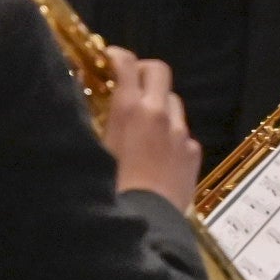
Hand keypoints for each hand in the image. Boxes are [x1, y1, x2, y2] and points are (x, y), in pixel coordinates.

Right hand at [101, 47, 198, 213]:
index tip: (107, 60)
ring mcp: (181, 133)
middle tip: (130, 83)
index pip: (126, 63)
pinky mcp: (193, 153)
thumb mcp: (93, 151)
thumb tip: (85, 101)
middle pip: (159, 70)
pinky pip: (183, 134)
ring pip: (173, 102)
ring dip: (159, 105)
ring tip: (144, 126)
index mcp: (130, 109)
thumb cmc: (109, 190)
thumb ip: (92, 121)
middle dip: (143, 71)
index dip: (116, 56)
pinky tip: (159, 156)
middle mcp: (160, 114)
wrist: (145, 224)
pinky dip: (171, 137)